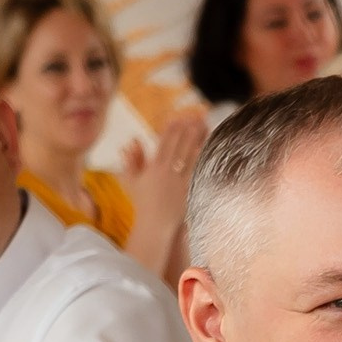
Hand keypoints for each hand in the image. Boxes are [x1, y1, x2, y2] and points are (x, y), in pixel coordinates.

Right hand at [119, 110, 206, 232]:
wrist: (155, 226)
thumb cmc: (143, 203)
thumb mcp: (132, 181)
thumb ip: (132, 160)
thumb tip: (132, 140)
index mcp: (154, 168)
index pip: (164, 143)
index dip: (171, 129)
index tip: (178, 117)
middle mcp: (168, 172)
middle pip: (181, 145)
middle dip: (188, 129)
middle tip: (197, 116)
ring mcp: (181, 181)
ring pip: (192, 155)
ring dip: (198, 139)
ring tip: (205, 126)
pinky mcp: (191, 190)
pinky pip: (199, 171)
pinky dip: (204, 158)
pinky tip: (210, 148)